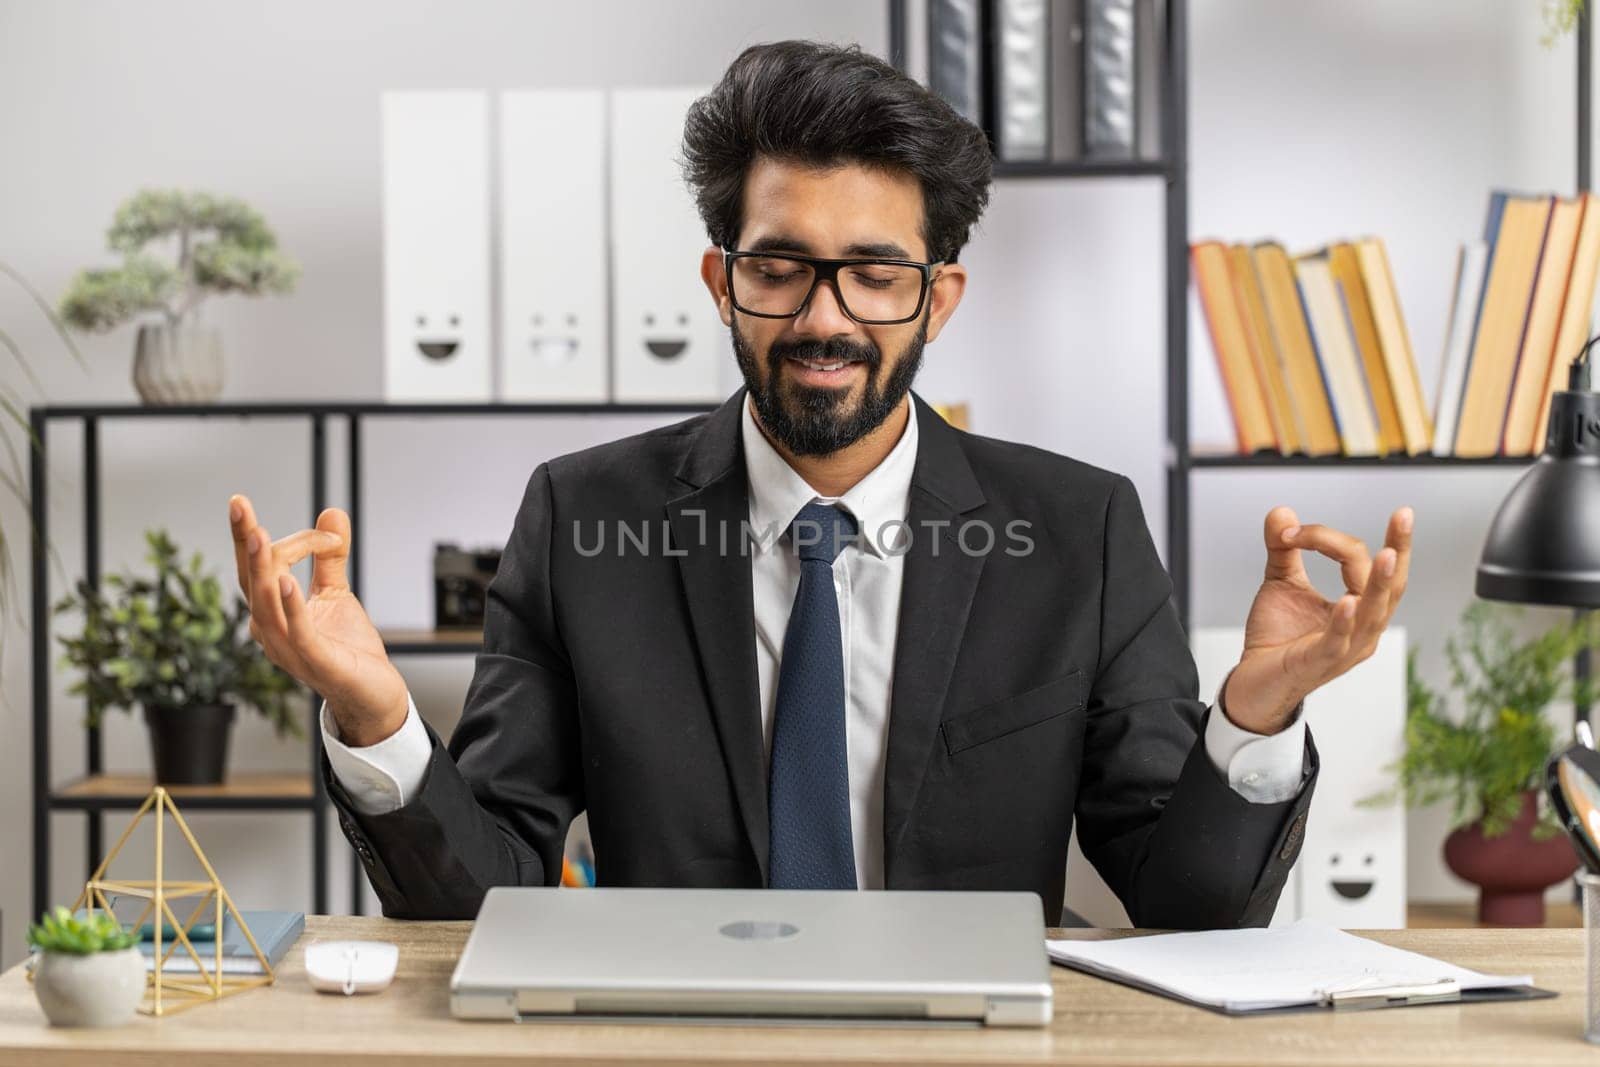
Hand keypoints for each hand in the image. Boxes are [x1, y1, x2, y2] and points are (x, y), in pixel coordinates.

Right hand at [228, 493, 409, 746]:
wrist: (371, 692)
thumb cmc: (346, 648)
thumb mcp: (336, 593)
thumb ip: (329, 556)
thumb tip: (332, 511)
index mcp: (270, 612)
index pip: (260, 567)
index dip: (287, 540)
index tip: (327, 529)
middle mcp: (269, 630)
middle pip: (251, 580)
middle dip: (243, 541)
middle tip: (238, 505)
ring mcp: (288, 648)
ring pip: (265, 604)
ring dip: (261, 569)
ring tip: (259, 535)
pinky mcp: (315, 661)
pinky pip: (297, 632)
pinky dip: (290, 606)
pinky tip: (287, 581)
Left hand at [1221, 504, 1413, 733]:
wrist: (1253, 680)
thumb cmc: (1277, 638)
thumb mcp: (1282, 584)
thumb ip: (1284, 549)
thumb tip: (1282, 511)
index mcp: (1359, 608)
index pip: (1363, 562)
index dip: (1328, 539)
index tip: (1292, 531)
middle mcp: (1363, 628)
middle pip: (1389, 585)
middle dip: (1400, 549)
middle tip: (1404, 516)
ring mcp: (1346, 648)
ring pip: (1373, 613)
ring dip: (1381, 582)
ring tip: (1388, 553)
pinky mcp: (1320, 663)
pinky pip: (1338, 642)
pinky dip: (1344, 621)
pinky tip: (1346, 600)